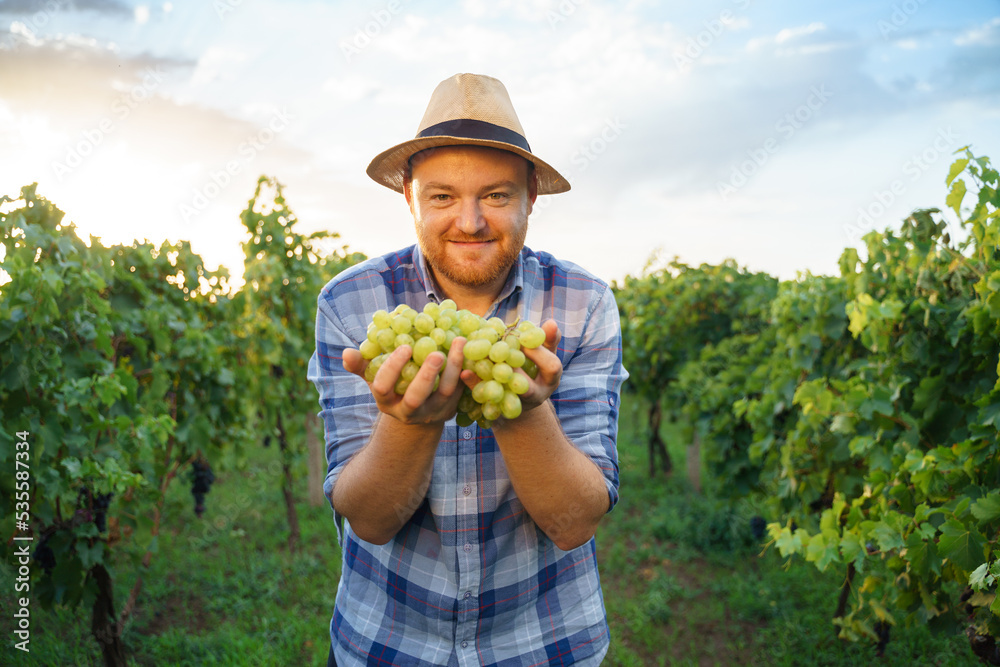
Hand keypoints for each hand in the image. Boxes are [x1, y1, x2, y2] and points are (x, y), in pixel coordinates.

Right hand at [344, 337, 467, 424]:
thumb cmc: (393, 386)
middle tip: (436, 353)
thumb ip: (362, 365)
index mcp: (386, 401)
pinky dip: (467, 373)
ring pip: (445, 393)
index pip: (383, 388)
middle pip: (416, 397)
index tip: (404, 347)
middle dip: (426, 375)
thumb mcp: (375, 377)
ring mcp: (432, 412)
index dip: (392, 369)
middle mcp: (408, 411)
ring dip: (453, 367)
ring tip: (458, 341)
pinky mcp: (451, 410)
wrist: (417, 413)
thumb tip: (347, 353)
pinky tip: (470, 352)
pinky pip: (462, 393)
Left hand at [460, 319, 562, 415]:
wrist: (518, 401)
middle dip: (512, 369)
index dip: (538, 353)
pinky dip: (475, 386)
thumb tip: (552, 322)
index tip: (522, 338)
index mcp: (550, 381)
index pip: (552, 367)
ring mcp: (517, 407)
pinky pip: (486, 401)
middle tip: (501, 349)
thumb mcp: (545, 354)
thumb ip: (547, 340)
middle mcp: (536, 396)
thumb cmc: (535, 369)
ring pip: (503, 398)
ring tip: (479, 362)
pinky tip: (465, 373)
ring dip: (491, 380)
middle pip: (528, 388)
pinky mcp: (498, 412)